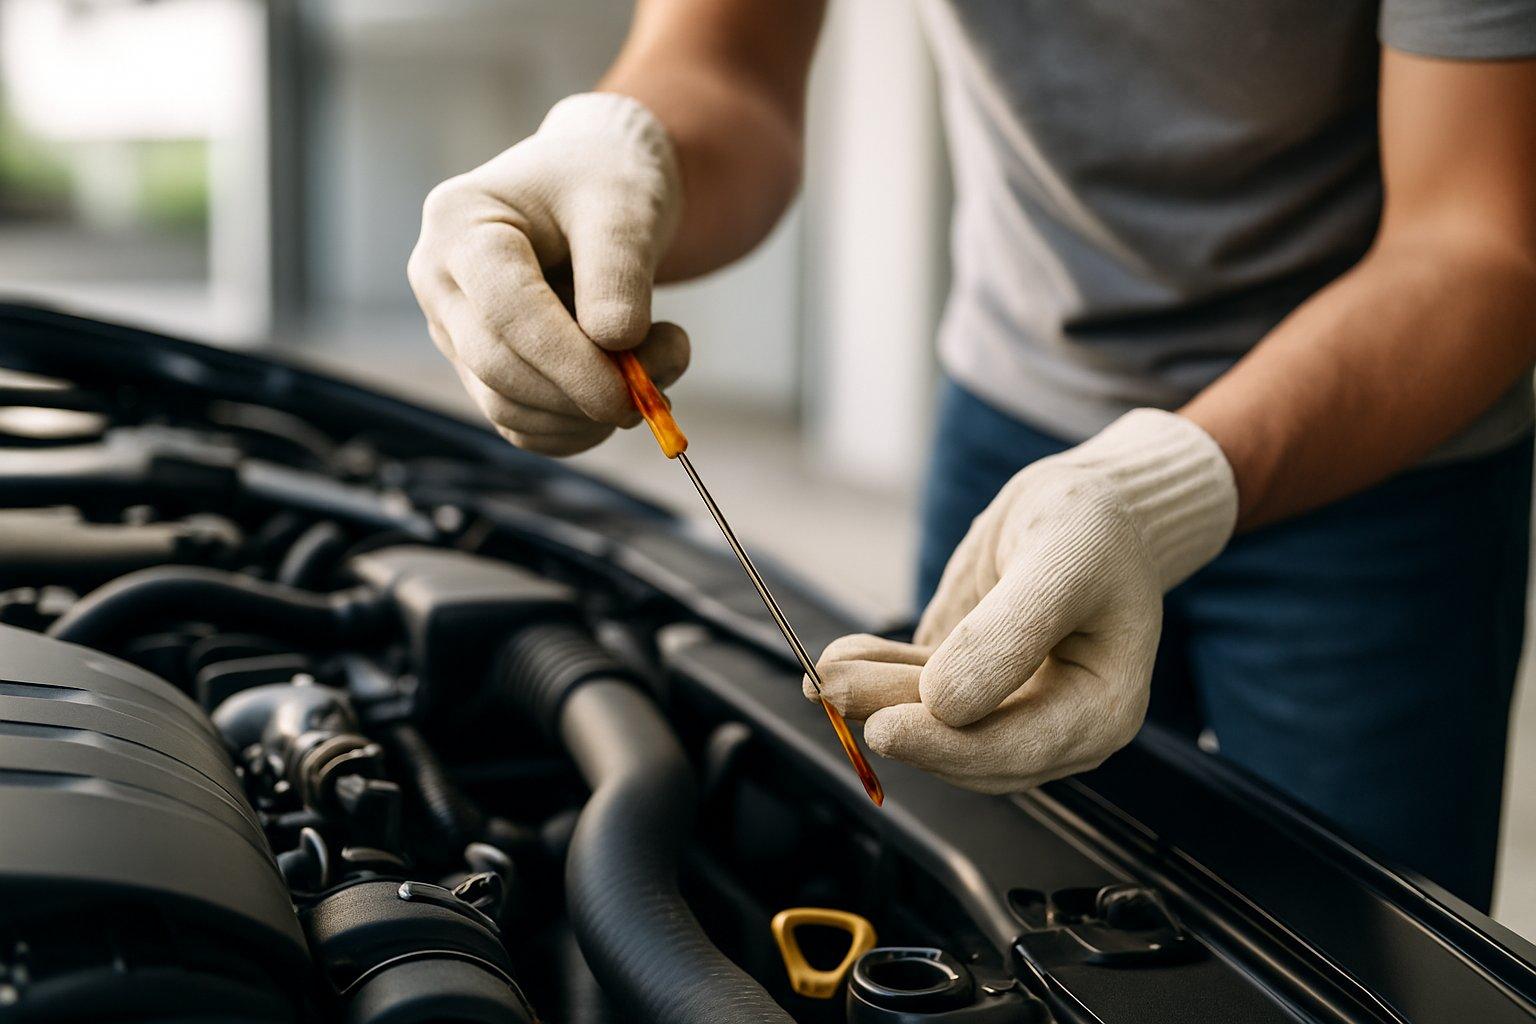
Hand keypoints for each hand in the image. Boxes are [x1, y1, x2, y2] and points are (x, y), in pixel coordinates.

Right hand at [409, 93, 688, 455]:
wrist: (596, 186)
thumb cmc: (607, 182)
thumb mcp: (626, 206)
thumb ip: (619, 271)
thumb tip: (615, 343)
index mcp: (459, 223)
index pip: (506, 312)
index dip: (569, 362)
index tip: (631, 391)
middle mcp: (439, 280)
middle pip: (498, 368)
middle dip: (584, 392)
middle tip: (663, 371)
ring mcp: (453, 330)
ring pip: (509, 408)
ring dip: (588, 415)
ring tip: (657, 363)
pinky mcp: (479, 369)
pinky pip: (523, 426)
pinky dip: (579, 428)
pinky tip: (625, 389)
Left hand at [806, 410, 1236, 792]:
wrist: (1089, 507)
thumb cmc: (1094, 528)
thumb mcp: (1062, 561)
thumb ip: (1009, 632)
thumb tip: (944, 703)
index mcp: (1100, 711)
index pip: (1017, 750)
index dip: (948, 748)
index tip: (885, 727)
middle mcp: (1055, 727)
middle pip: (965, 747)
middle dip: (895, 718)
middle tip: (830, 688)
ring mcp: (1008, 711)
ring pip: (932, 725)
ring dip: (874, 698)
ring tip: (824, 670)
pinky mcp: (969, 688)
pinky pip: (917, 696)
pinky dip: (879, 676)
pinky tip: (843, 656)